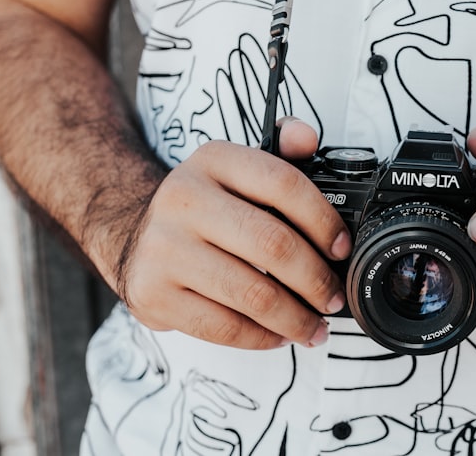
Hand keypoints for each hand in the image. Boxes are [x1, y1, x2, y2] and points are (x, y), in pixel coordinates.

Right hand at [113, 118, 350, 349]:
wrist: (134, 233)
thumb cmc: (203, 206)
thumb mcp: (236, 168)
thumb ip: (279, 153)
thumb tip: (306, 137)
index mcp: (214, 161)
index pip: (283, 184)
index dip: (323, 220)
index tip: (341, 248)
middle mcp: (184, 200)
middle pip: (273, 245)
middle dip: (316, 279)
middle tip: (332, 296)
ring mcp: (164, 249)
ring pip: (252, 294)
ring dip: (295, 317)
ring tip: (314, 325)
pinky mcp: (153, 294)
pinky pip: (223, 326)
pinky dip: (261, 337)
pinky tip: (278, 334)